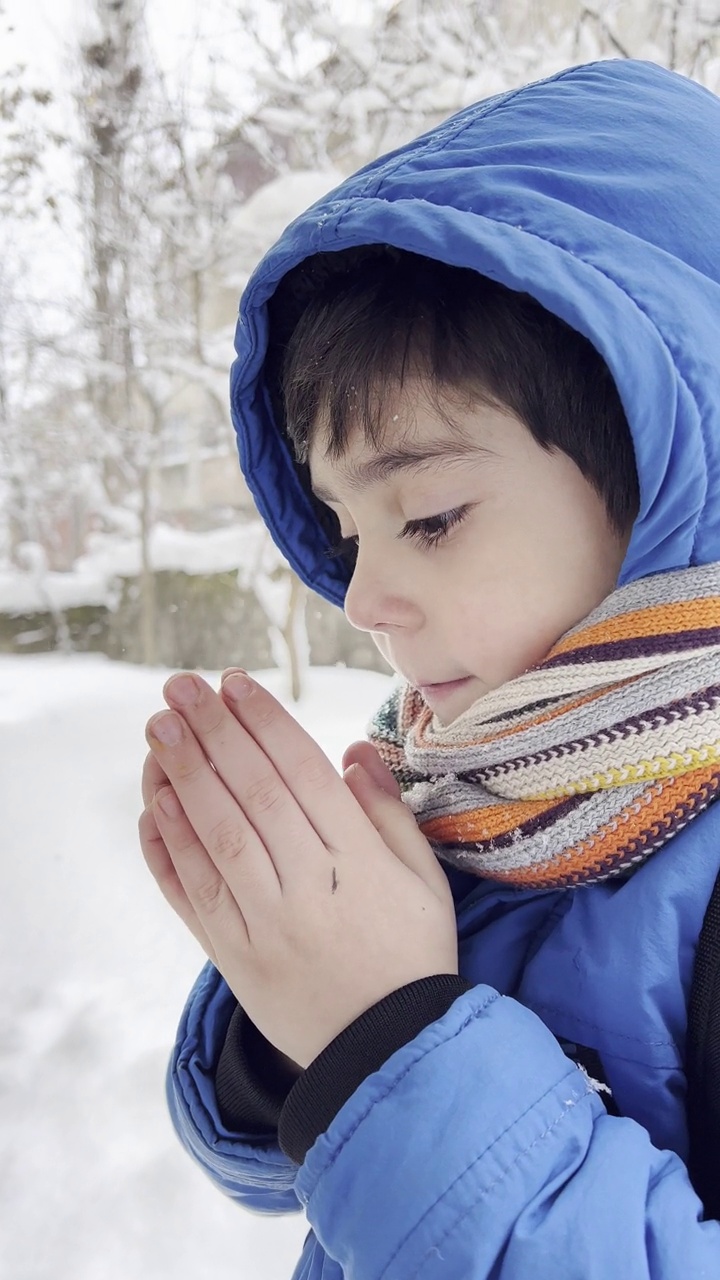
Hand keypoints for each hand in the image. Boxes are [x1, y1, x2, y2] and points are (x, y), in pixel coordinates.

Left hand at [139, 671, 457, 1068]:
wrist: (387, 1053)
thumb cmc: (412, 955)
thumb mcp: (424, 880)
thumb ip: (388, 812)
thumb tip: (352, 749)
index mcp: (358, 861)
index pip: (300, 774)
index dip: (264, 724)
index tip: (234, 683)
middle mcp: (306, 887)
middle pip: (251, 794)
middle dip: (213, 734)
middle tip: (181, 688)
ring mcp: (263, 924)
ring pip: (215, 838)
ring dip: (182, 778)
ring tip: (158, 730)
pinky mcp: (232, 957)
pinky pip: (192, 896)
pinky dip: (169, 850)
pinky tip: (155, 806)